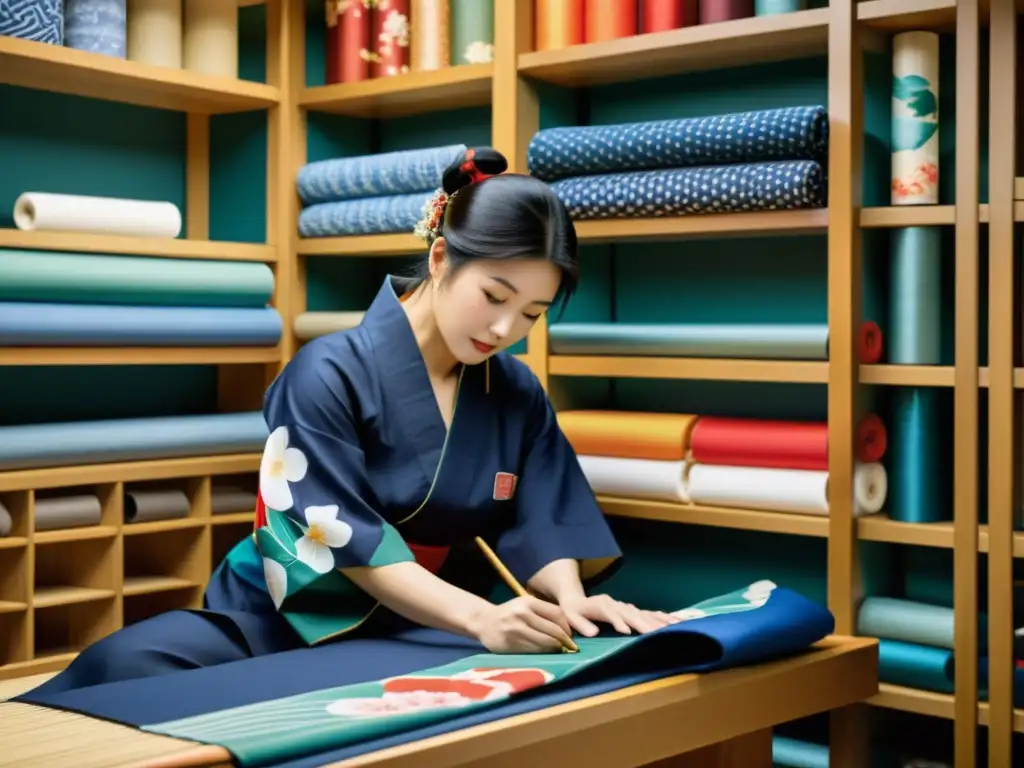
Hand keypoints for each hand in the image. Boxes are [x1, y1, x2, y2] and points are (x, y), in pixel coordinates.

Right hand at [469, 595, 574, 653]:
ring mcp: (516, 630)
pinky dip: (543, 653)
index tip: (571, 635)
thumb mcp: (525, 605)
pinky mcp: (510, 644)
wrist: (483, 621)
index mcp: (529, 602)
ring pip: (545, 643)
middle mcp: (522, 614)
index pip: (557, 615)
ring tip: (559, 650)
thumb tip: (570, 628)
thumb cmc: (510, 613)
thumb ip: (544, 612)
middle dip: (565, 641)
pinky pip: (534, 651)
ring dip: (556, 649)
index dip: (568, 627)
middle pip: (554, 631)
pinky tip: (545, 653)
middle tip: (571, 647)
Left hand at [559, 594, 678, 637]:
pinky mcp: (632, 611)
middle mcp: (617, 605)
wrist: (576, 599)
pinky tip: (677, 622)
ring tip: (675, 627)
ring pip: (644, 614)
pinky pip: (649, 614)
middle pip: (632, 614)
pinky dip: (663, 618)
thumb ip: (581, 624)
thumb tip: (593, 633)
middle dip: (644, 623)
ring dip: (659, 621)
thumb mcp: (570, 616)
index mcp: (601, 605)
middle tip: (657, 633)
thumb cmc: (573, 611)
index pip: (611, 613)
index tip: (627, 631)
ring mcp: (626, 607)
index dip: (618, 621)